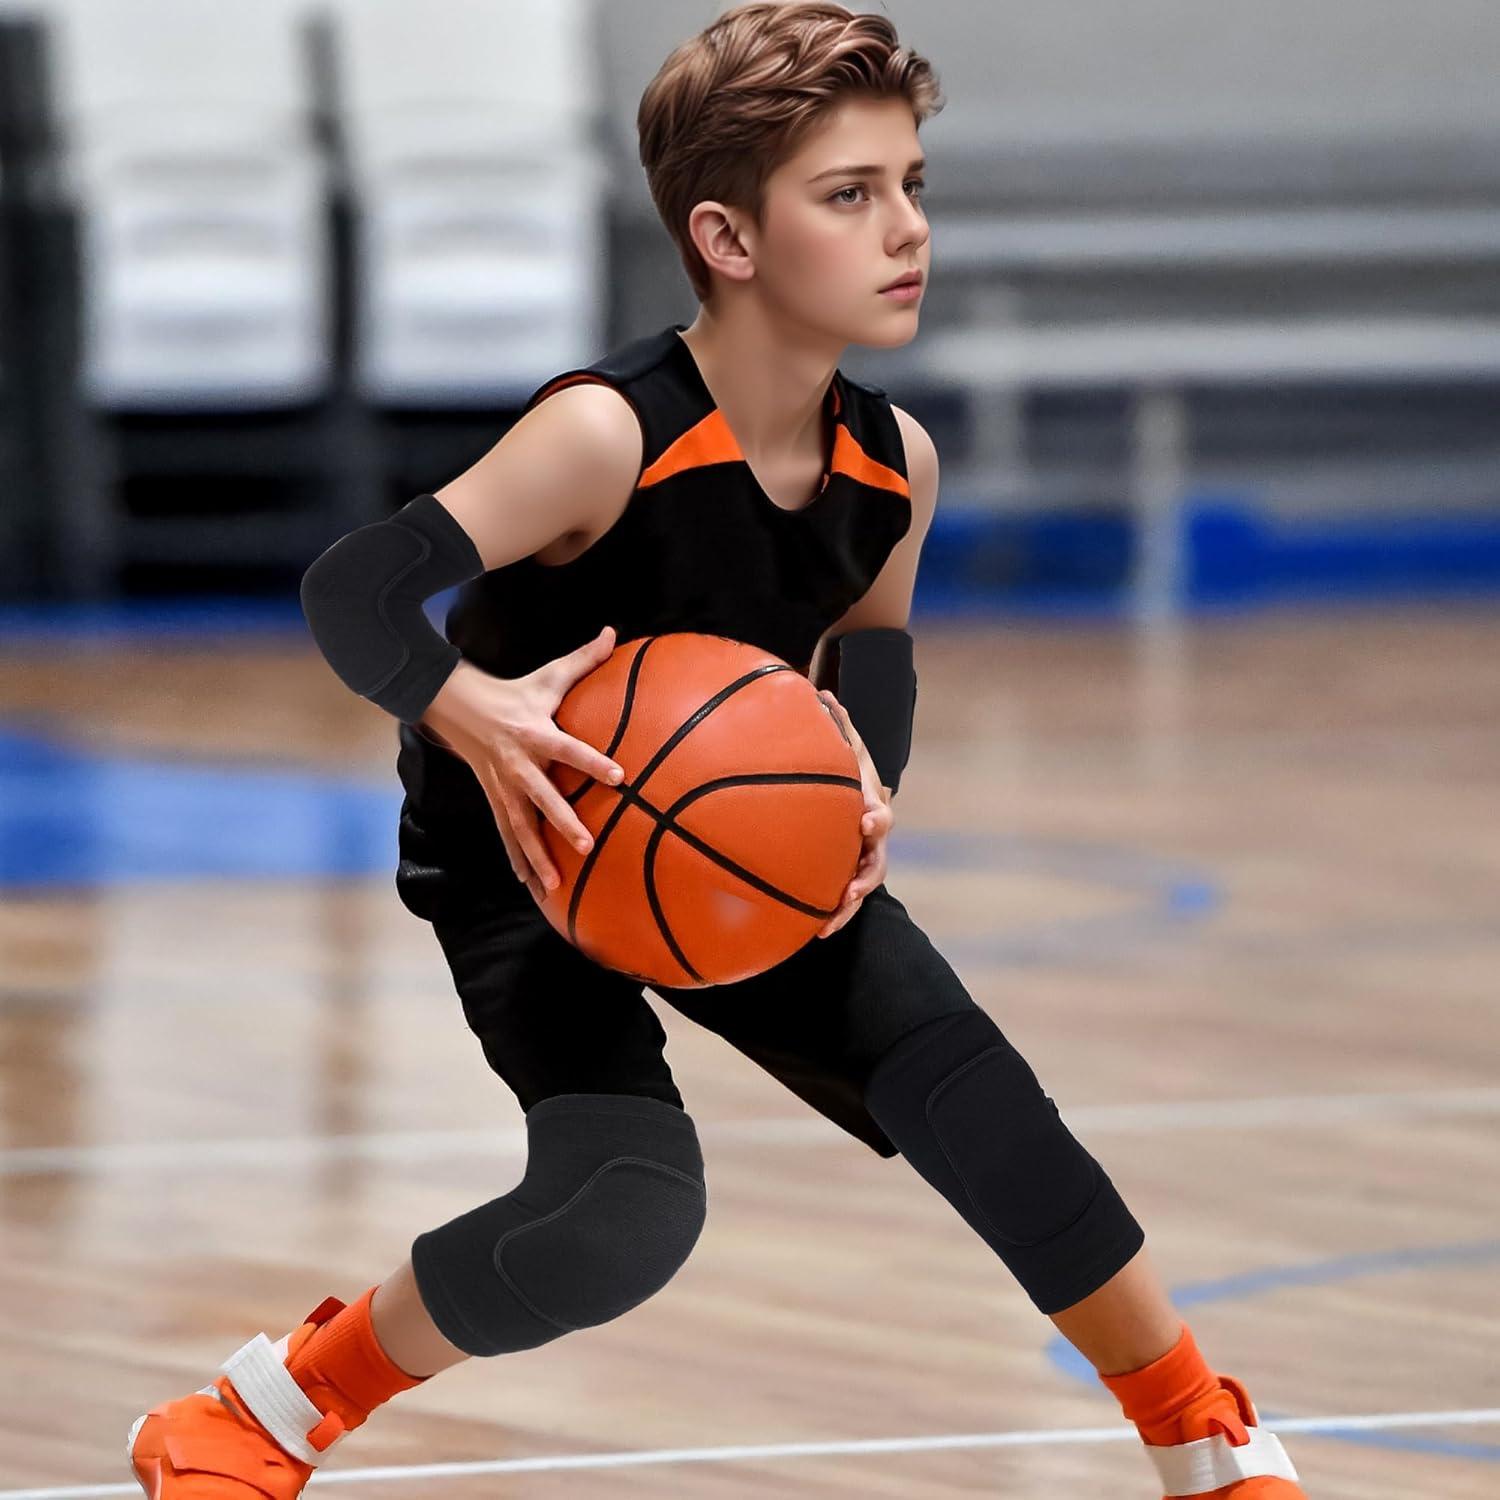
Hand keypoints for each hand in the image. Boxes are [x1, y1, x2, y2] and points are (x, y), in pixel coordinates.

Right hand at [418, 625, 624, 901]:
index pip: (570, 749)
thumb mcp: (548, 675)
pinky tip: (531, 887)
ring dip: (536, 856)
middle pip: (541, 798)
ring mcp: (503, 786)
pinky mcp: (494, 799)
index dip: (593, 762)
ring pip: (519, 826)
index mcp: (535, 733)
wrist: (459, 707)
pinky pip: (506, 835)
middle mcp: (518, 764)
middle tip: (586, 845)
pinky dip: (518, 861)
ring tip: (554, 885)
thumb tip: (612, 632)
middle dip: (562, 823)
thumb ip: (584, 659)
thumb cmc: (515, 692)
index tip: (619, 776)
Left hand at [815, 688, 892, 937]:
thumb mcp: (844, 750)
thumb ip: (836, 726)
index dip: (875, 817)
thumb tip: (821, 692)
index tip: (866, 820)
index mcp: (871, 803)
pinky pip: (845, 902)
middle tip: (853, 889)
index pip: (878, 811)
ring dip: (849, 906)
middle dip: (866, 874)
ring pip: (864, 886)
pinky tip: (816, 935)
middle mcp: (873, 836)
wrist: (858, 801)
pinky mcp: (850, 877)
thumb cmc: (847, 772)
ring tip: (829, 924)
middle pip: (877, 858)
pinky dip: (835, 917)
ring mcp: (864, 859)